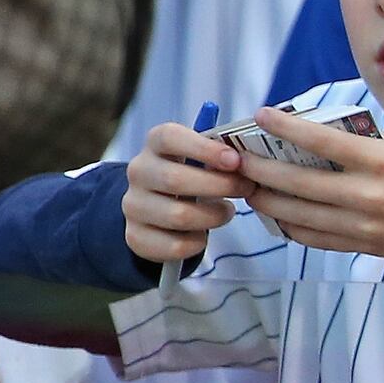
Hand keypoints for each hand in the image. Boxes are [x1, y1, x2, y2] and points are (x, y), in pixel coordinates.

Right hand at [123, 122, 245, 263]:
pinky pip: (174, 245)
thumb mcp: (204, 158)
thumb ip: (222, 155)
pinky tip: (203, 234)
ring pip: (178, 215)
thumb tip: (250, 161)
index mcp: (156, 145)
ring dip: (213, 216)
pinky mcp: (136, 236)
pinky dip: (198, 242)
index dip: (204, 149)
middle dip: (220, 186)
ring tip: (226, 211)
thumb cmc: (193, 176)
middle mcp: (139, 172)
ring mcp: (133, 205)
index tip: (235, 160)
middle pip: (175, 179)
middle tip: (246, 188)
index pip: (168, 137)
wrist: (160, 209)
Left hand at [234, 115, 383, 266]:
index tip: (259, 115)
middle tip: (238, 159)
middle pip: (295, 181)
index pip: (318, 141)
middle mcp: (367, 195)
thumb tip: (329, 140)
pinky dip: (292, 228)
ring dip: (268, 200)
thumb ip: (370, 140)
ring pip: (298, 215)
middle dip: (259, 168)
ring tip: (251, 189)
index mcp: (381, 161)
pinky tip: (280, 218)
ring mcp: (365, 225)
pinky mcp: (367, 247)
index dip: (282, 126)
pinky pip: (317, 239)